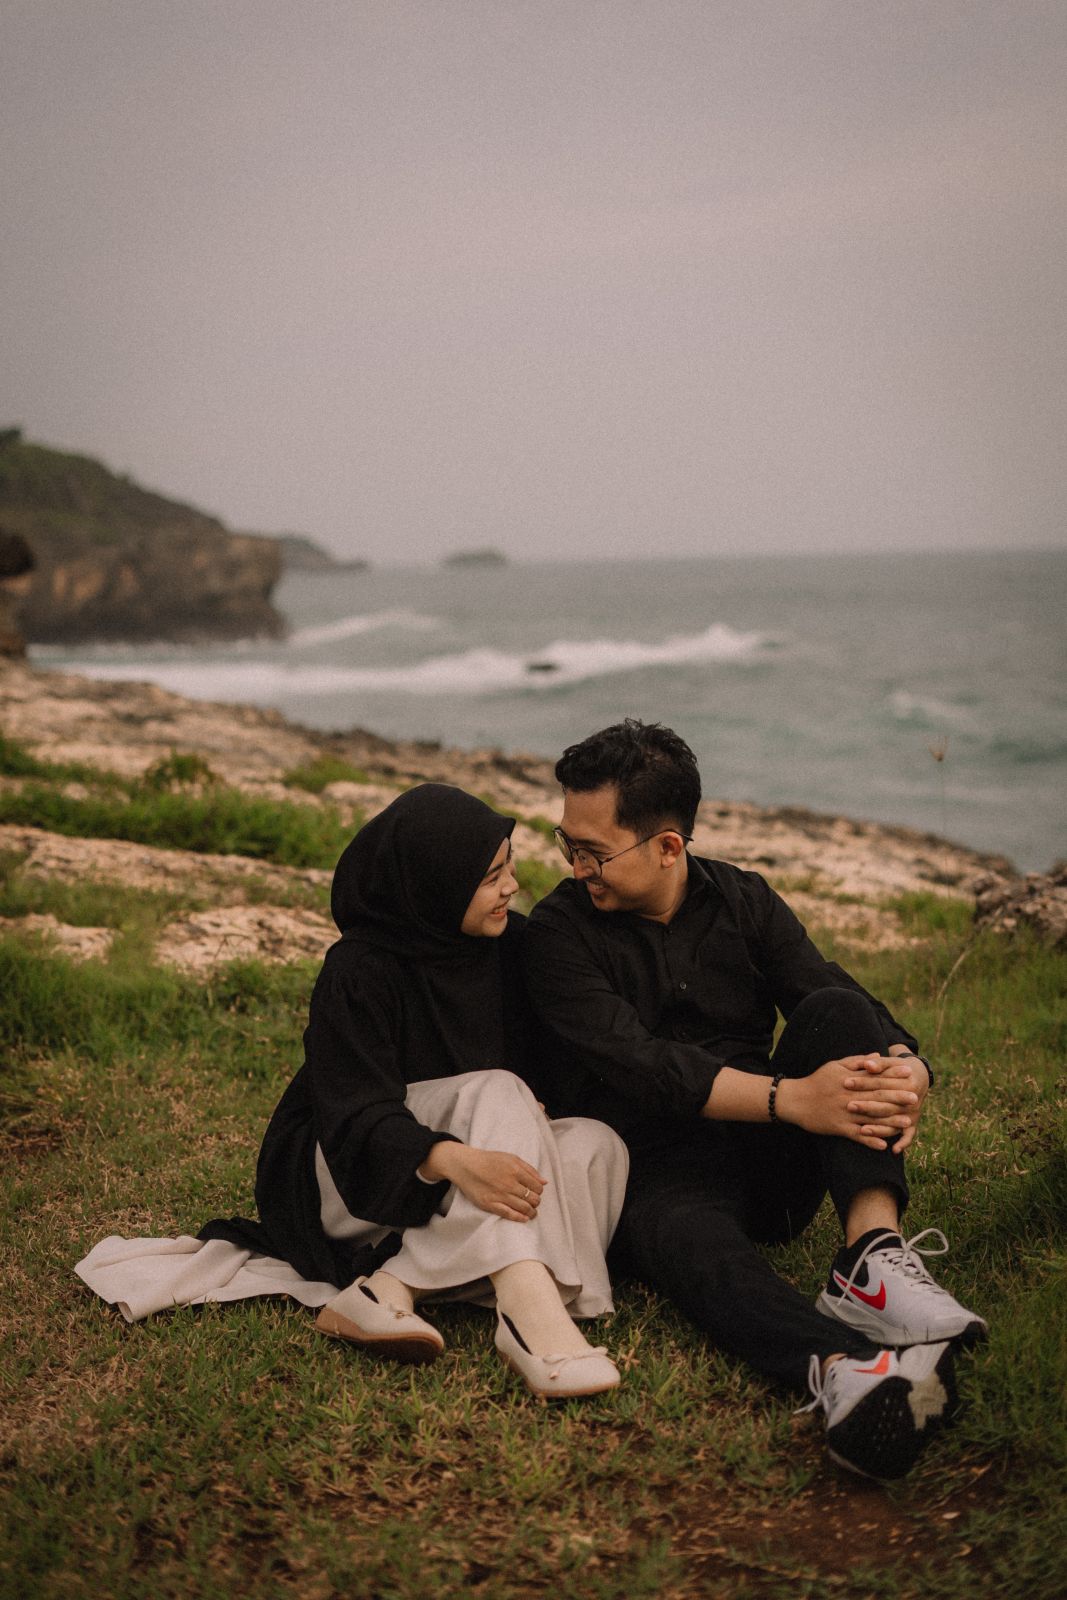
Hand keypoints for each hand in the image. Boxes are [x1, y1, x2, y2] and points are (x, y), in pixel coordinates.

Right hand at [418, 1143, 546, 1221]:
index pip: (537, 1187)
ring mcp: (500, 1195)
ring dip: (531, 1212)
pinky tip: (524, 1218)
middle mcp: (509, 1183)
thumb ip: (529, 1169)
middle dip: (536, 1202)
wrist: (466, 1165)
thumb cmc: (490, 1161)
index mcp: (516, 1170)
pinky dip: (519, 1218)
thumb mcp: (511, 1158)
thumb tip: (545, 1182)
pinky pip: (509, 1214)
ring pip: (523, 1208)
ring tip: (532, 1213)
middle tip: (534, 1203)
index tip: (537, 1193)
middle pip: (532, 1199)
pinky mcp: (490, 1204)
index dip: (539, 1192)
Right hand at [776, 1055, 919, 1150]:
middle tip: (915, 1098)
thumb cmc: (817, 1081)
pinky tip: (884, 1145)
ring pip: (871, 1117)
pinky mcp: (839, 1128)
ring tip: (908, 1122)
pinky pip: (857, 1135)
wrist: (795, 1100)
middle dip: (897, 1097)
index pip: (875, 1076)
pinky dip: (870, 1140)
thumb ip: (857, 1062)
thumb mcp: (835, 1066)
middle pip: (877, 1096)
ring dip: (890, 1121)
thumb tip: (877, 1056)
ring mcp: (845, 1113)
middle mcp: (849, 1096)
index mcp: (849, 1080)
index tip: (908, 1073)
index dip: (892, 1074)